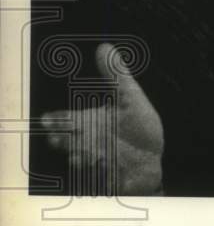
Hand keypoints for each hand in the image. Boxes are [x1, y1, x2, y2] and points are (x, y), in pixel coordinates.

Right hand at [41, 42, 163, 194]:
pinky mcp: (104, 178)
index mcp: (90, 121)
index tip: (47, 119)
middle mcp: (87, 141)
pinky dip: (96, 171)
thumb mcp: (131, 99)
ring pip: (78, 158)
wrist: (154, 160)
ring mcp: (94, 160)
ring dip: (79, 155)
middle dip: (63, 140)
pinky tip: (102, 165)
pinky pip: (94, 176)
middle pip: (68, 139)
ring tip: (84, 153)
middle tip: (58, 138)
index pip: (66, 119)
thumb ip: (116, 76)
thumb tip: (104, 47)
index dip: (56, 120)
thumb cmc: (140, 128)